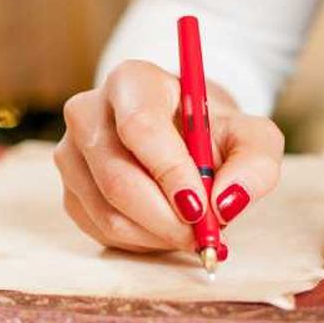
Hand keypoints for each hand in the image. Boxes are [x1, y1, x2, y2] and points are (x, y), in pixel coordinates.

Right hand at [56, 60, 285, 253]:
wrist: (179, 136)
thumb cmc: (212, 133)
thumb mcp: (251, 137)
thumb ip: (254, 164)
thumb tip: (226, 203)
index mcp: (131, 81)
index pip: (140, 128)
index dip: (171, 173)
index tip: (202, 207)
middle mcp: (88, 112)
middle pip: (117, 177)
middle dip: (166, 218)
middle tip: (202, 235)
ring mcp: (70, 154)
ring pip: (108, 212)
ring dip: (157, 235)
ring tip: (189, 230)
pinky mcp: (69, 191)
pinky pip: (101, 230)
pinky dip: (141, 241)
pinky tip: (163, 227)